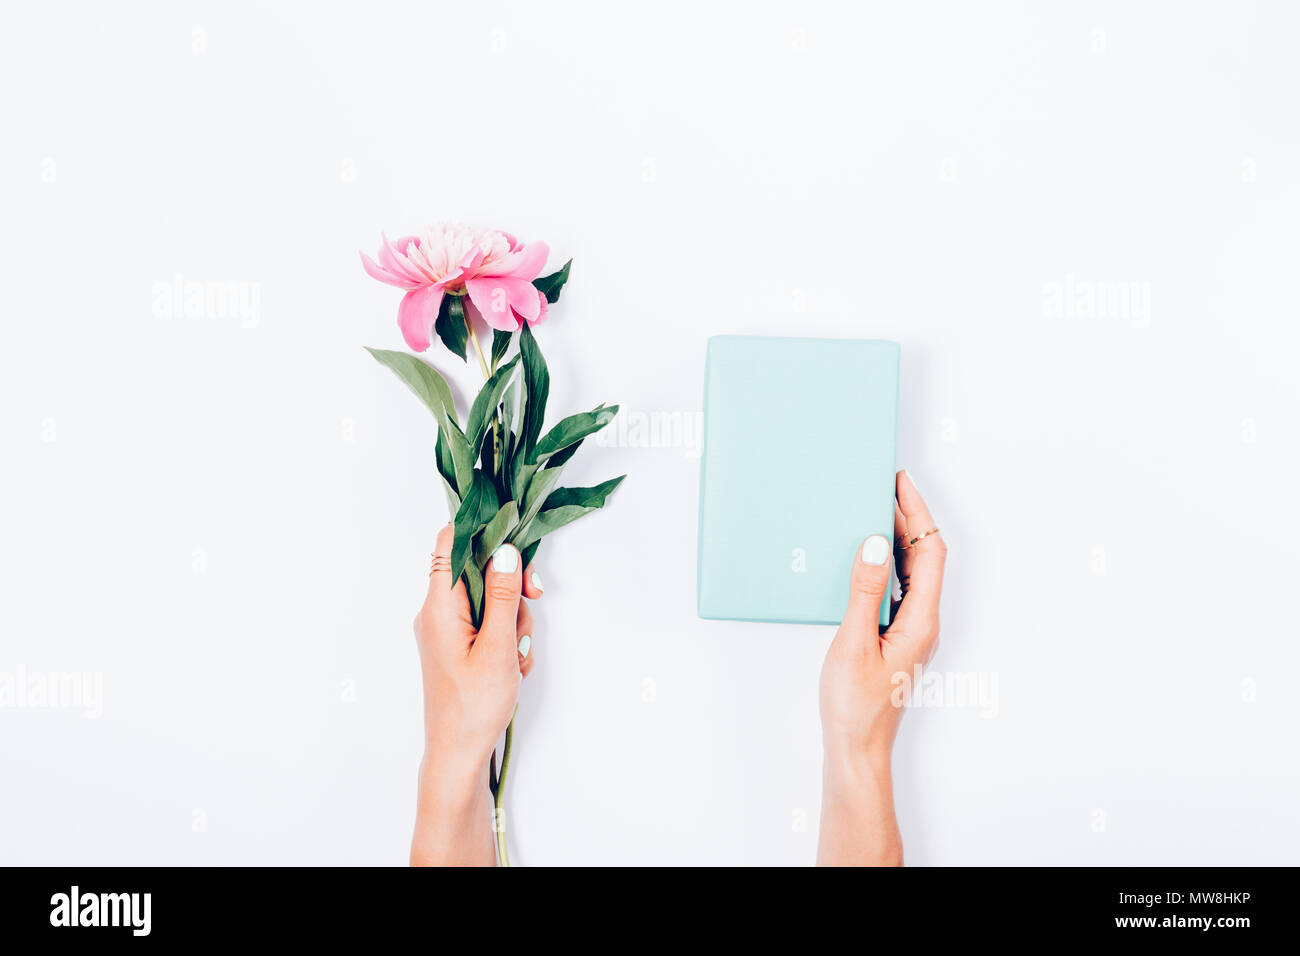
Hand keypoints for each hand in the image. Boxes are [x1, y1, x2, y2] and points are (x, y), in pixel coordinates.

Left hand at [410, 524, 542, 865]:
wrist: (457, 755)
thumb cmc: (473, 707)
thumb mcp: (498, 648)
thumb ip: (503, 596)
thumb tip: (506, 550)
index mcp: (439, 607)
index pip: (450, 543)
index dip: (480, 526)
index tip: (512, 526)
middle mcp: (438, 612)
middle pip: (478, 570)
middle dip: (511, 586)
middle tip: (533, 601)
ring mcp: (448, 629)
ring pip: (489, 599)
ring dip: (513, 620)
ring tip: (516, 655)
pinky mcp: (458, 645)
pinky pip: (488, 624)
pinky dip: (507, 638)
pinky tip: (512, 666)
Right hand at [818, 469, 945, 865]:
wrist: (856, 750)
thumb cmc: (855, 707)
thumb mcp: (853, 643)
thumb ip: (865, 591)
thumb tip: (876, 544)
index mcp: (921, 620)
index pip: (929, 552)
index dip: (918, 513)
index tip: (900, 483)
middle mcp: (923, 622)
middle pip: (926, 557)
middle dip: (910, 517)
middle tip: (886, 486)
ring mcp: (911, 630)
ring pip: (913, 572)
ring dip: (899, 538)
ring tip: (876, 509)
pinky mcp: (895, 638)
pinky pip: (898, 588)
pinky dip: (887, 563)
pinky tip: (867, 556)